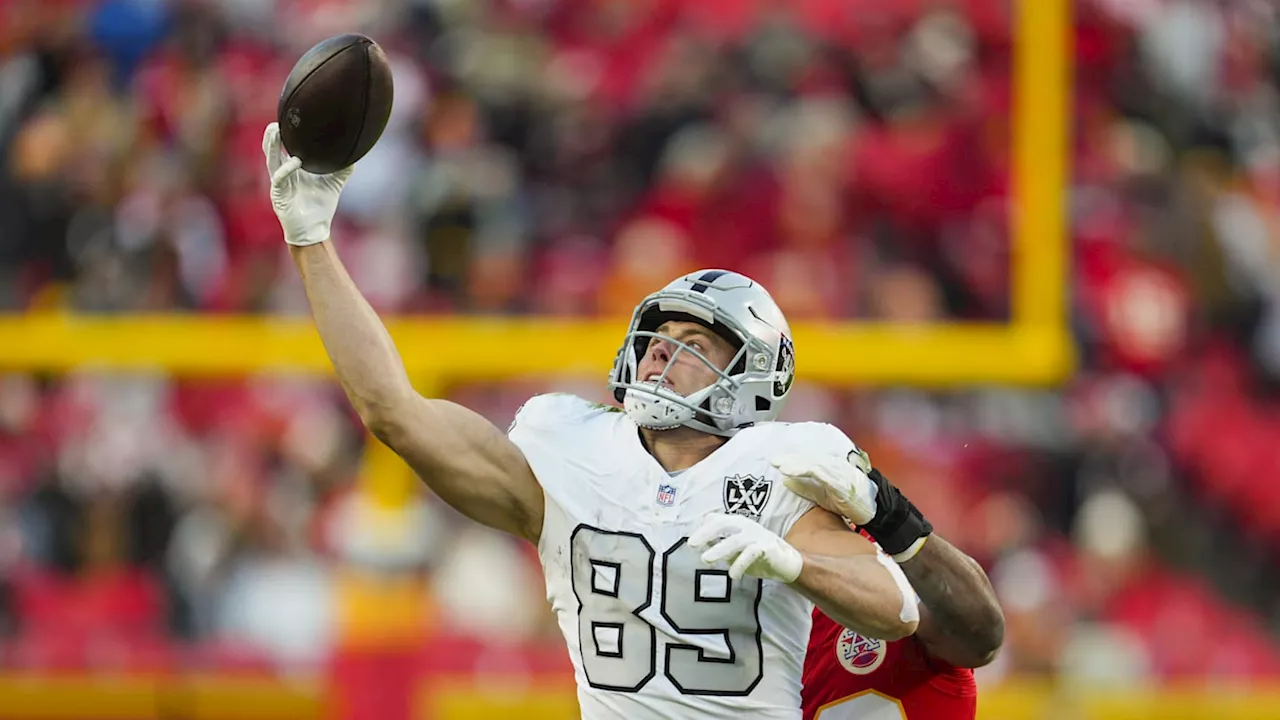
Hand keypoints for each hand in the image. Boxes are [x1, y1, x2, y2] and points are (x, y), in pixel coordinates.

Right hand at [262, 122, 352, 245]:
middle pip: (271, 150)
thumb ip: (342, 169)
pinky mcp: (278, 195)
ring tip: (275, 130)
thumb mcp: (334, 183)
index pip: (283, 148)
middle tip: (276, 121)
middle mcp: (282, 174)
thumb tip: (355, 154)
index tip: (288, 119)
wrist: (315, 230)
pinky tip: (295, 161)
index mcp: (292, 169)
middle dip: (271, 136)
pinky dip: (286, 169)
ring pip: (271, 160)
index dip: (283, 134)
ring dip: (272, 145)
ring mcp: (279, 184)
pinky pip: (279, 178)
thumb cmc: (321, 207)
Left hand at [689, 513, 802, 582]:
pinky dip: (739, 564)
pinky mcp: (766, 547)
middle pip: (722, 524)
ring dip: (719, 550)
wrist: (785, 561)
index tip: (691, 542)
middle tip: (691, 544)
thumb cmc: (756, 554)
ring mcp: (757, 535)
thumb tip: (702, 547)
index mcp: (736, 523)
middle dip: (706, 533)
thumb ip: (721, 546)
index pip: (715, 519)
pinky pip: (750, 554)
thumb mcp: (735, 549)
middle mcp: (745, 525)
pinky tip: (733, 575)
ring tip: (705, 560)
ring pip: (735, 540)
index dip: (702, 529)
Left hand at [772, 451, 877, 525]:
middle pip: (807, 458)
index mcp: (827, 469)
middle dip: (790, 458)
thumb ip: (805, 488)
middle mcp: (831, 466)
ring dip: (795, 463)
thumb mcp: (822, 495)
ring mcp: (837, 472)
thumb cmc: (847, 501)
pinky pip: (821, 473)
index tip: (774, 460)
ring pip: (812, 463)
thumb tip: (786, 482)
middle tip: (773, 460)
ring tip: (780, 464)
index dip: (790, 459)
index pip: (806, 460)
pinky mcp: (840, 480)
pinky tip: (794, 472)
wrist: (872, 509)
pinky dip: (806, 471)